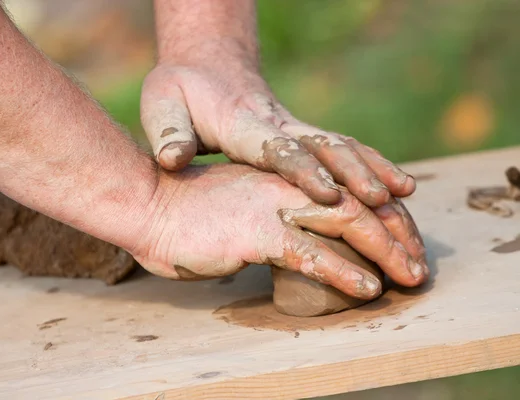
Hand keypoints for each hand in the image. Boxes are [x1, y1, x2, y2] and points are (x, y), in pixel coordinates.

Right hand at [132, 163, 427, 299]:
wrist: (149, 205)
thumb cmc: (190, 211)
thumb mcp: (240, 205)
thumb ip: (272, 214)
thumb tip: (296, 238)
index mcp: (286, 178)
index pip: (349, 192)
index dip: (382, 216)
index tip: (402, 241)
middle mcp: (288, 186)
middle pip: (360, 204)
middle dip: (397, 233)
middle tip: (419, 263)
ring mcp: (273, 206)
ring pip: (347, 222)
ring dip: (384, 251)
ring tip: (409, 276)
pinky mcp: (255, 233)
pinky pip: (310, 253)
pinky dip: (342, 271)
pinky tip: (365, 287)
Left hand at [141, 57, 415, 207]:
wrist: (207, 68)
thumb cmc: (180, 91)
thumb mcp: (161, 105)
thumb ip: (168, 132)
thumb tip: (173, 158)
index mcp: (242, 124)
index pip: (279, 149)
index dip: (303, 170)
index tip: (328, 194)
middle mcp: (277, 125)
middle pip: (324, 147)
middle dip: (355, 173)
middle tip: (386, 200)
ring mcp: (294, 129)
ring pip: (342, 147)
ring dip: (374, 169)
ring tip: (406, 196)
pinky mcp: (301, 135)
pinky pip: (343, 149)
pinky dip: (372, 165)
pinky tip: (396, 186)